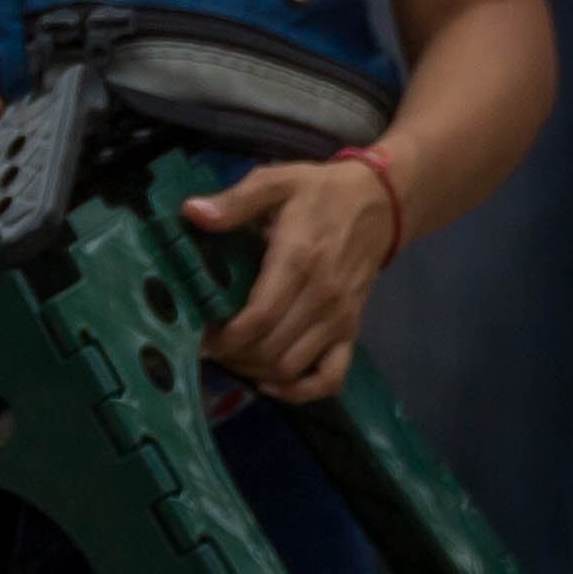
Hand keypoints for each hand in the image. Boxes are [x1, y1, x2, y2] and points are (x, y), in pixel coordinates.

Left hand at [183, 156, 400, 400]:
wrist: (379, 203)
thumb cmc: (320, 192)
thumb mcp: (276, 182)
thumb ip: (235, 200)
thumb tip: (192, 212)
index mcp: (299, 260)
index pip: (259, 317)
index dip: (226, 337)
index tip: (200, 337)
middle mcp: (322, 297)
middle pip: (271, 349)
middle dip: (234, 356)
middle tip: (209, 346)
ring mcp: (340, 318)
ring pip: (293, 367)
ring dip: (257, 372)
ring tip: (232, 357)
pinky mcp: (352, 330)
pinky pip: (331, 377)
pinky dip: (301, 391)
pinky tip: (273, 385)